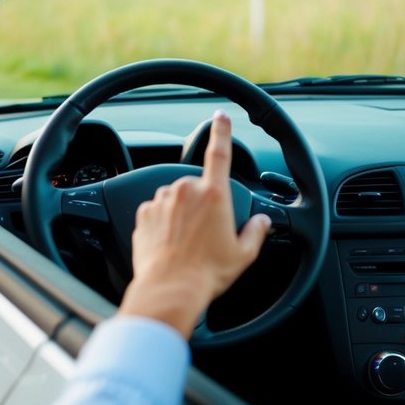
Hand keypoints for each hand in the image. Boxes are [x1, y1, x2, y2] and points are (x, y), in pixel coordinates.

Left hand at [118, 111, 270, 338]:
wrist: (170, 289)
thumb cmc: (207, 273)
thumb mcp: (243, 254)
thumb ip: (256, 231)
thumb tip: (262, 222)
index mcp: (214, 195)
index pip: (219, 153)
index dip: (221, 132)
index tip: (220, 115)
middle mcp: (185, 192)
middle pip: (197, 188)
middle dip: (201, 205)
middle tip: (205, 235)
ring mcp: (161, 202)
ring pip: (175, 200)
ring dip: (180, 214)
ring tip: (186, 244)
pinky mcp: (142, 214)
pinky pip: (156, 213)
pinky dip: (163, 224)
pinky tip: (170, 245)